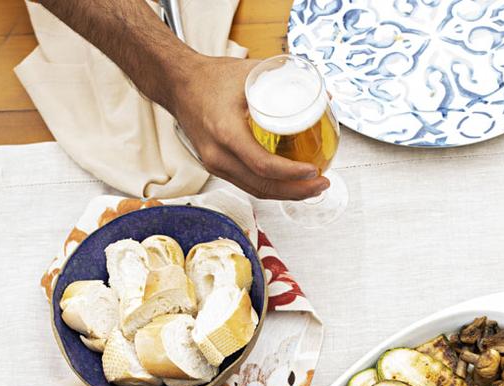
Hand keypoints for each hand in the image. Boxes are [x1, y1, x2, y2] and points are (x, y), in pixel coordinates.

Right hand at [169, 56, 330, 200]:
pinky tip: (289, 184)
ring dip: (286, 193)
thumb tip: (326, 96)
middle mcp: (217, 155)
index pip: (263, 165)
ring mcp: (214, 164)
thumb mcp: (250, 73)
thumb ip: (287, 81)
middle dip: (297, 190)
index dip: (291, 173)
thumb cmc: (211, 77)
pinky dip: (271, 187)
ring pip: (256, 190)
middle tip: (322, 183)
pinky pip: (247, 184)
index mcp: (225, 132)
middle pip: (262, 186)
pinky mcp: (216, 167)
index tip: (314, 169)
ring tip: (312, 187)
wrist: (178, 84)